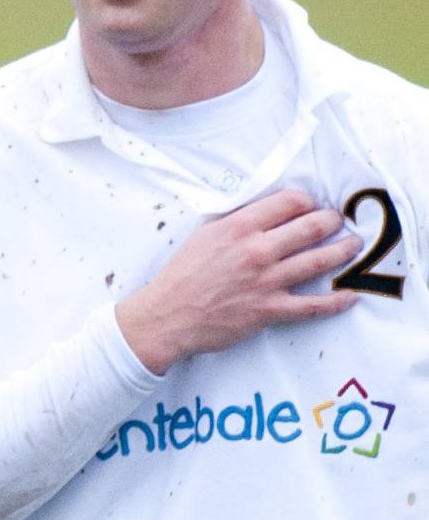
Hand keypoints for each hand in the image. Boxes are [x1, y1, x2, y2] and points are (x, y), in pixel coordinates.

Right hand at [116, 189, 361, 375]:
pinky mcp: (268, 310)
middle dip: (332, 221)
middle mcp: (257, 250)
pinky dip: (335, 301)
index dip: (308, 202)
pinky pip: (311, 306)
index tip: (312, 206)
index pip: (290, 202)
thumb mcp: (205, 235)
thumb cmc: (181, 276)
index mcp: (240, 227)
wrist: (165, 317)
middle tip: (340, 222)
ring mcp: (265, 281)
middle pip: (311, 226)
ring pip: (318, 260)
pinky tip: (350, 295)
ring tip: (353, 246)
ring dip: (342, 251)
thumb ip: (236, 221)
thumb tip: (261, 211)